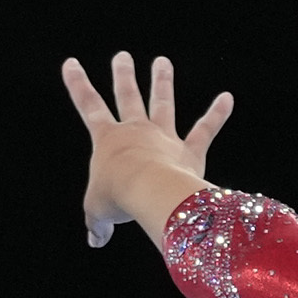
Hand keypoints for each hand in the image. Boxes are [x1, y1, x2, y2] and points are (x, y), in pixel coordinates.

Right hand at [60, 49, 230, 248]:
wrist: (148, 190)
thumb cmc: (118, 197)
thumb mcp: (97, 211)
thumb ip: (97, 223)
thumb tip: (96, 240)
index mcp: (107, 140)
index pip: (88, 106)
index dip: (77, 84)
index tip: (71, 63)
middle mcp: (135, 131)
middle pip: (127, 97)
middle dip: (123, 76)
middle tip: (122, 56)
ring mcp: (164, 138)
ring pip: (162, 103)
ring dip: (162, 82)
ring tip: (162, 62)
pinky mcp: (189, 151)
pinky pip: (205, 130)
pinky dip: (217, 114)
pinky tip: (227, 98)